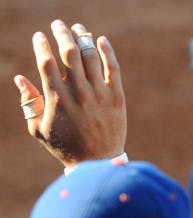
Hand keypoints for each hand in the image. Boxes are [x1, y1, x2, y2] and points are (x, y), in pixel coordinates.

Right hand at [14, 20, 125, 169]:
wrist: (99, 163)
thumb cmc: (66, 146)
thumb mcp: (39, 128)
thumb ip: (28, 103)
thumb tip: (20, 79)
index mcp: (57, 98)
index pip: (47, 62)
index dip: (42, 45)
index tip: (39, 36)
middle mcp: (79, 93)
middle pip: (69, 53)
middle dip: (61, 33)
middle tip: (58, 24)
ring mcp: (100, 95)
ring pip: (91, 57)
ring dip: (83, 37)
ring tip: (77, 28)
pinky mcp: (117, 98)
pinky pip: (113, 69)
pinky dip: (107, 52)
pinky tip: (101, 40)